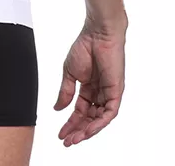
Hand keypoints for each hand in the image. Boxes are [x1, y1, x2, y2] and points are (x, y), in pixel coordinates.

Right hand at [54, 21, 125, 145]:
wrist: (97, 34)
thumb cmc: (84, 46)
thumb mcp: (69, 73)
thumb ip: (65, 92)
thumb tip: (58, 109)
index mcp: (88, 87)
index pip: (80, 111)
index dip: (70, 123)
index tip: (60, 133)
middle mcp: (99, 93)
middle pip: (89, 118)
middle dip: (78, 130)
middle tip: (67, 140)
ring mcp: (108, 93)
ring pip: (99, 119)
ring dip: (87, 130)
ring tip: (75, 138)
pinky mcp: (116, 91)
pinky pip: (109, 113)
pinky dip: (99, 123)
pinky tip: (88, 129)